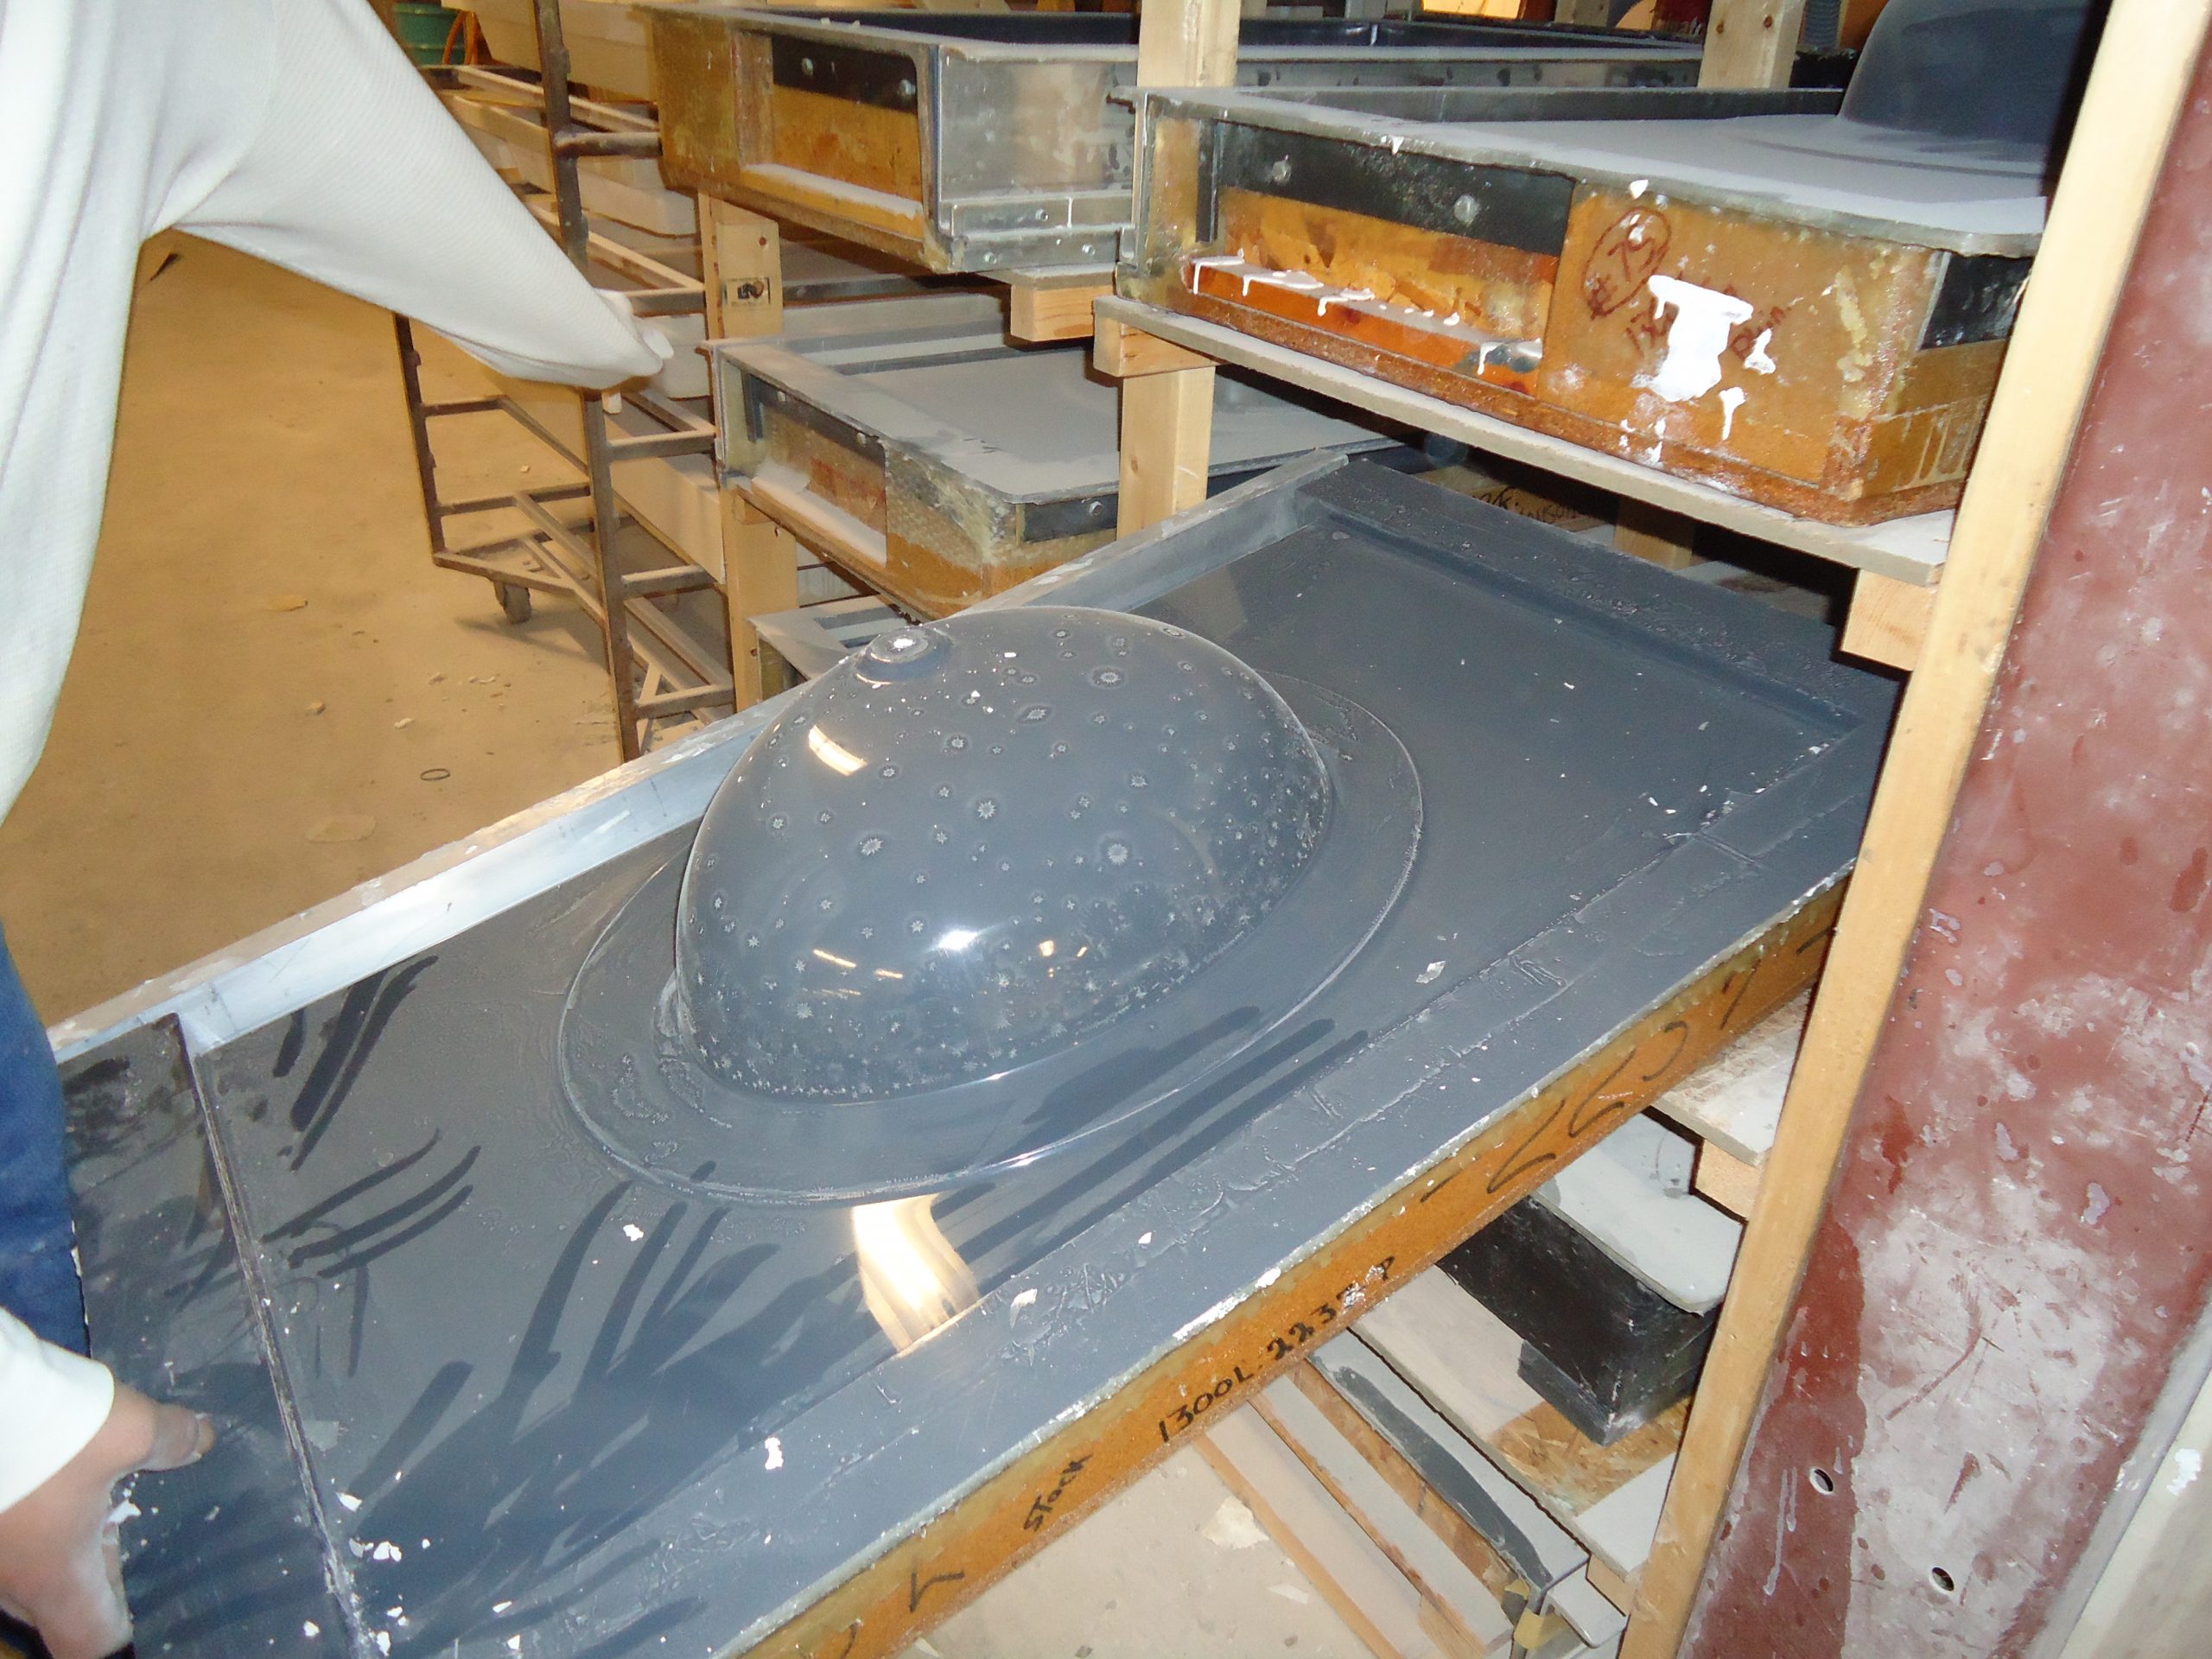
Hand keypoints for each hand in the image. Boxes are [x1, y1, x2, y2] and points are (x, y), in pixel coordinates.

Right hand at [0, 1383, 212, 1658]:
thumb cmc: (50, 1428)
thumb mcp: (130, 1428)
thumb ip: (172, 1441)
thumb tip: (202, 1438)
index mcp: (51, 1580)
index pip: (87, 1642)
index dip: (121, 1631)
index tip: (147, 1608)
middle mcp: (5, 1580)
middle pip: (54, 1607)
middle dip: (92, 1579)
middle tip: (128, 1541)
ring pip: (24, 1571)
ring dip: (58, 1546)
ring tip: (96, 1502)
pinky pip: (6, 1538)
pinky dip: (31, 1520)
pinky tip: (53, 1475)